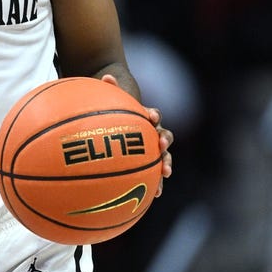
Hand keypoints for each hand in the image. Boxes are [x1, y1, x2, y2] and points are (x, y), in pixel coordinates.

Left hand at [100, 74, 172, 196]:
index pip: (153, 115)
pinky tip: (156, 195)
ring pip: (163, 156)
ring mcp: (151, 148)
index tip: (151, 116)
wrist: (118, 120)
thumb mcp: (110, 100)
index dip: (153, 115)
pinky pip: (153, 173)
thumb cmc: (113, 110)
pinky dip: (156, 183)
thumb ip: (110, 89)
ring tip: (164, 174)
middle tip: (161, 145)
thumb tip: (106, 76)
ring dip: (165, 164)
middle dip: (164, 141)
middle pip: (163, 136)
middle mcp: (152, 132)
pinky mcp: (148, 162)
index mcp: (145, 118)